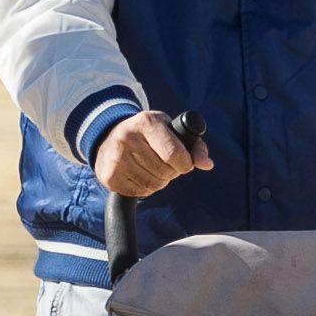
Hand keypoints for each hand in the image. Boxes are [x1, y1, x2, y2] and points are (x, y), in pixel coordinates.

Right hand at [93, 110, 210, 197]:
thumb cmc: (150, 133)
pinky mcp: (109, 176)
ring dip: (159, 181)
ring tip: (152, 168)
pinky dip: (145, 189)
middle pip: (165, 172)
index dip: (185, 163)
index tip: (183, 161)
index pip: (174, 154)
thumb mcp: (171, 130)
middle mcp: (127, 138)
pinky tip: (140, 175)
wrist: (110, 135)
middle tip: (165, 163)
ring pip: (153, 185)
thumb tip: (207, 165)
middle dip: (172, 172)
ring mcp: (115, 158)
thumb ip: (194, 146)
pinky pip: (139, 193)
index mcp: (146, 123)